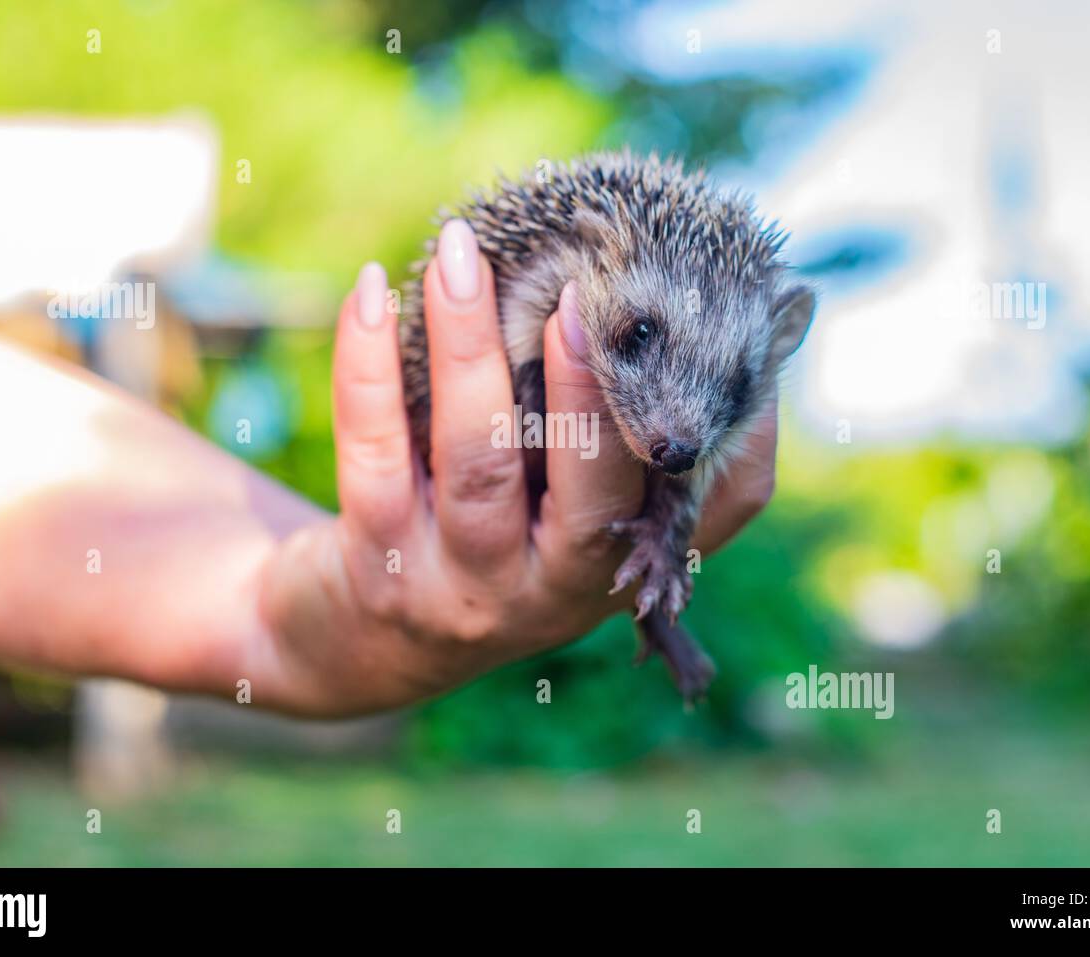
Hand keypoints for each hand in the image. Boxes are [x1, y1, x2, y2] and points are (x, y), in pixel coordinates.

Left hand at [257, 221, 778, 714]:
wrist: (361, 642)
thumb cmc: (485, 543)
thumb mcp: (565, 521)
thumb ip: (623, 448)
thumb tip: (708, 327)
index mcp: (620, 564)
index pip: (711, 509)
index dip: (728, 424)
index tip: (718, 329)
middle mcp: (553, 590)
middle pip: (596, 485)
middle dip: (594, 380)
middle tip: (589, 285)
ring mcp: (463, 584)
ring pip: (480, 456)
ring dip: (470, 341)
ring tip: (464, 250)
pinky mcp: (378, 564)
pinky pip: (375, 452)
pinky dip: (368, 363)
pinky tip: (373, 292)